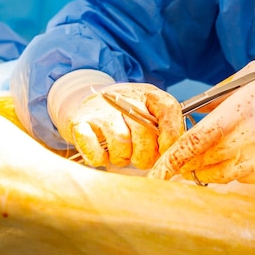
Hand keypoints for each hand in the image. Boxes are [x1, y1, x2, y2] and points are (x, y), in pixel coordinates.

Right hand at [55, 79, 184, 169]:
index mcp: (149, 95)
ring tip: (120, 152)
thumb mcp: (152, 114)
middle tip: (139, 157)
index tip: (166, 151)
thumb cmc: (128, 115)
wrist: (89, 103)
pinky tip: (103, 154)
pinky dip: (100, 158)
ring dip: (122, 157)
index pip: (168, 109)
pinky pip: (95, 152)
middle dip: (145, 155)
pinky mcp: (79, 124)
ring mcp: (100, 111)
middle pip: (144, 133)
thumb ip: (167, 129)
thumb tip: (175, 153)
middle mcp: (124, 98)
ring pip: (120, 143)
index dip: (171, 135)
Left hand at [149, 60, 254, 183]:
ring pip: (221, 174)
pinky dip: (232, 171)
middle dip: (186, 164)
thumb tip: (193, 110)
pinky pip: (243, 178)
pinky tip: (238, 155)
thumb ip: (221, 93)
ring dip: (207, 169)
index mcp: (241, 108)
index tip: (157, 171)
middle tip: (176, 163)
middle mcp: (251, 136)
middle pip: (204, 161)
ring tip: (207, 158)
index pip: (196, 140)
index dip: (173, 158)